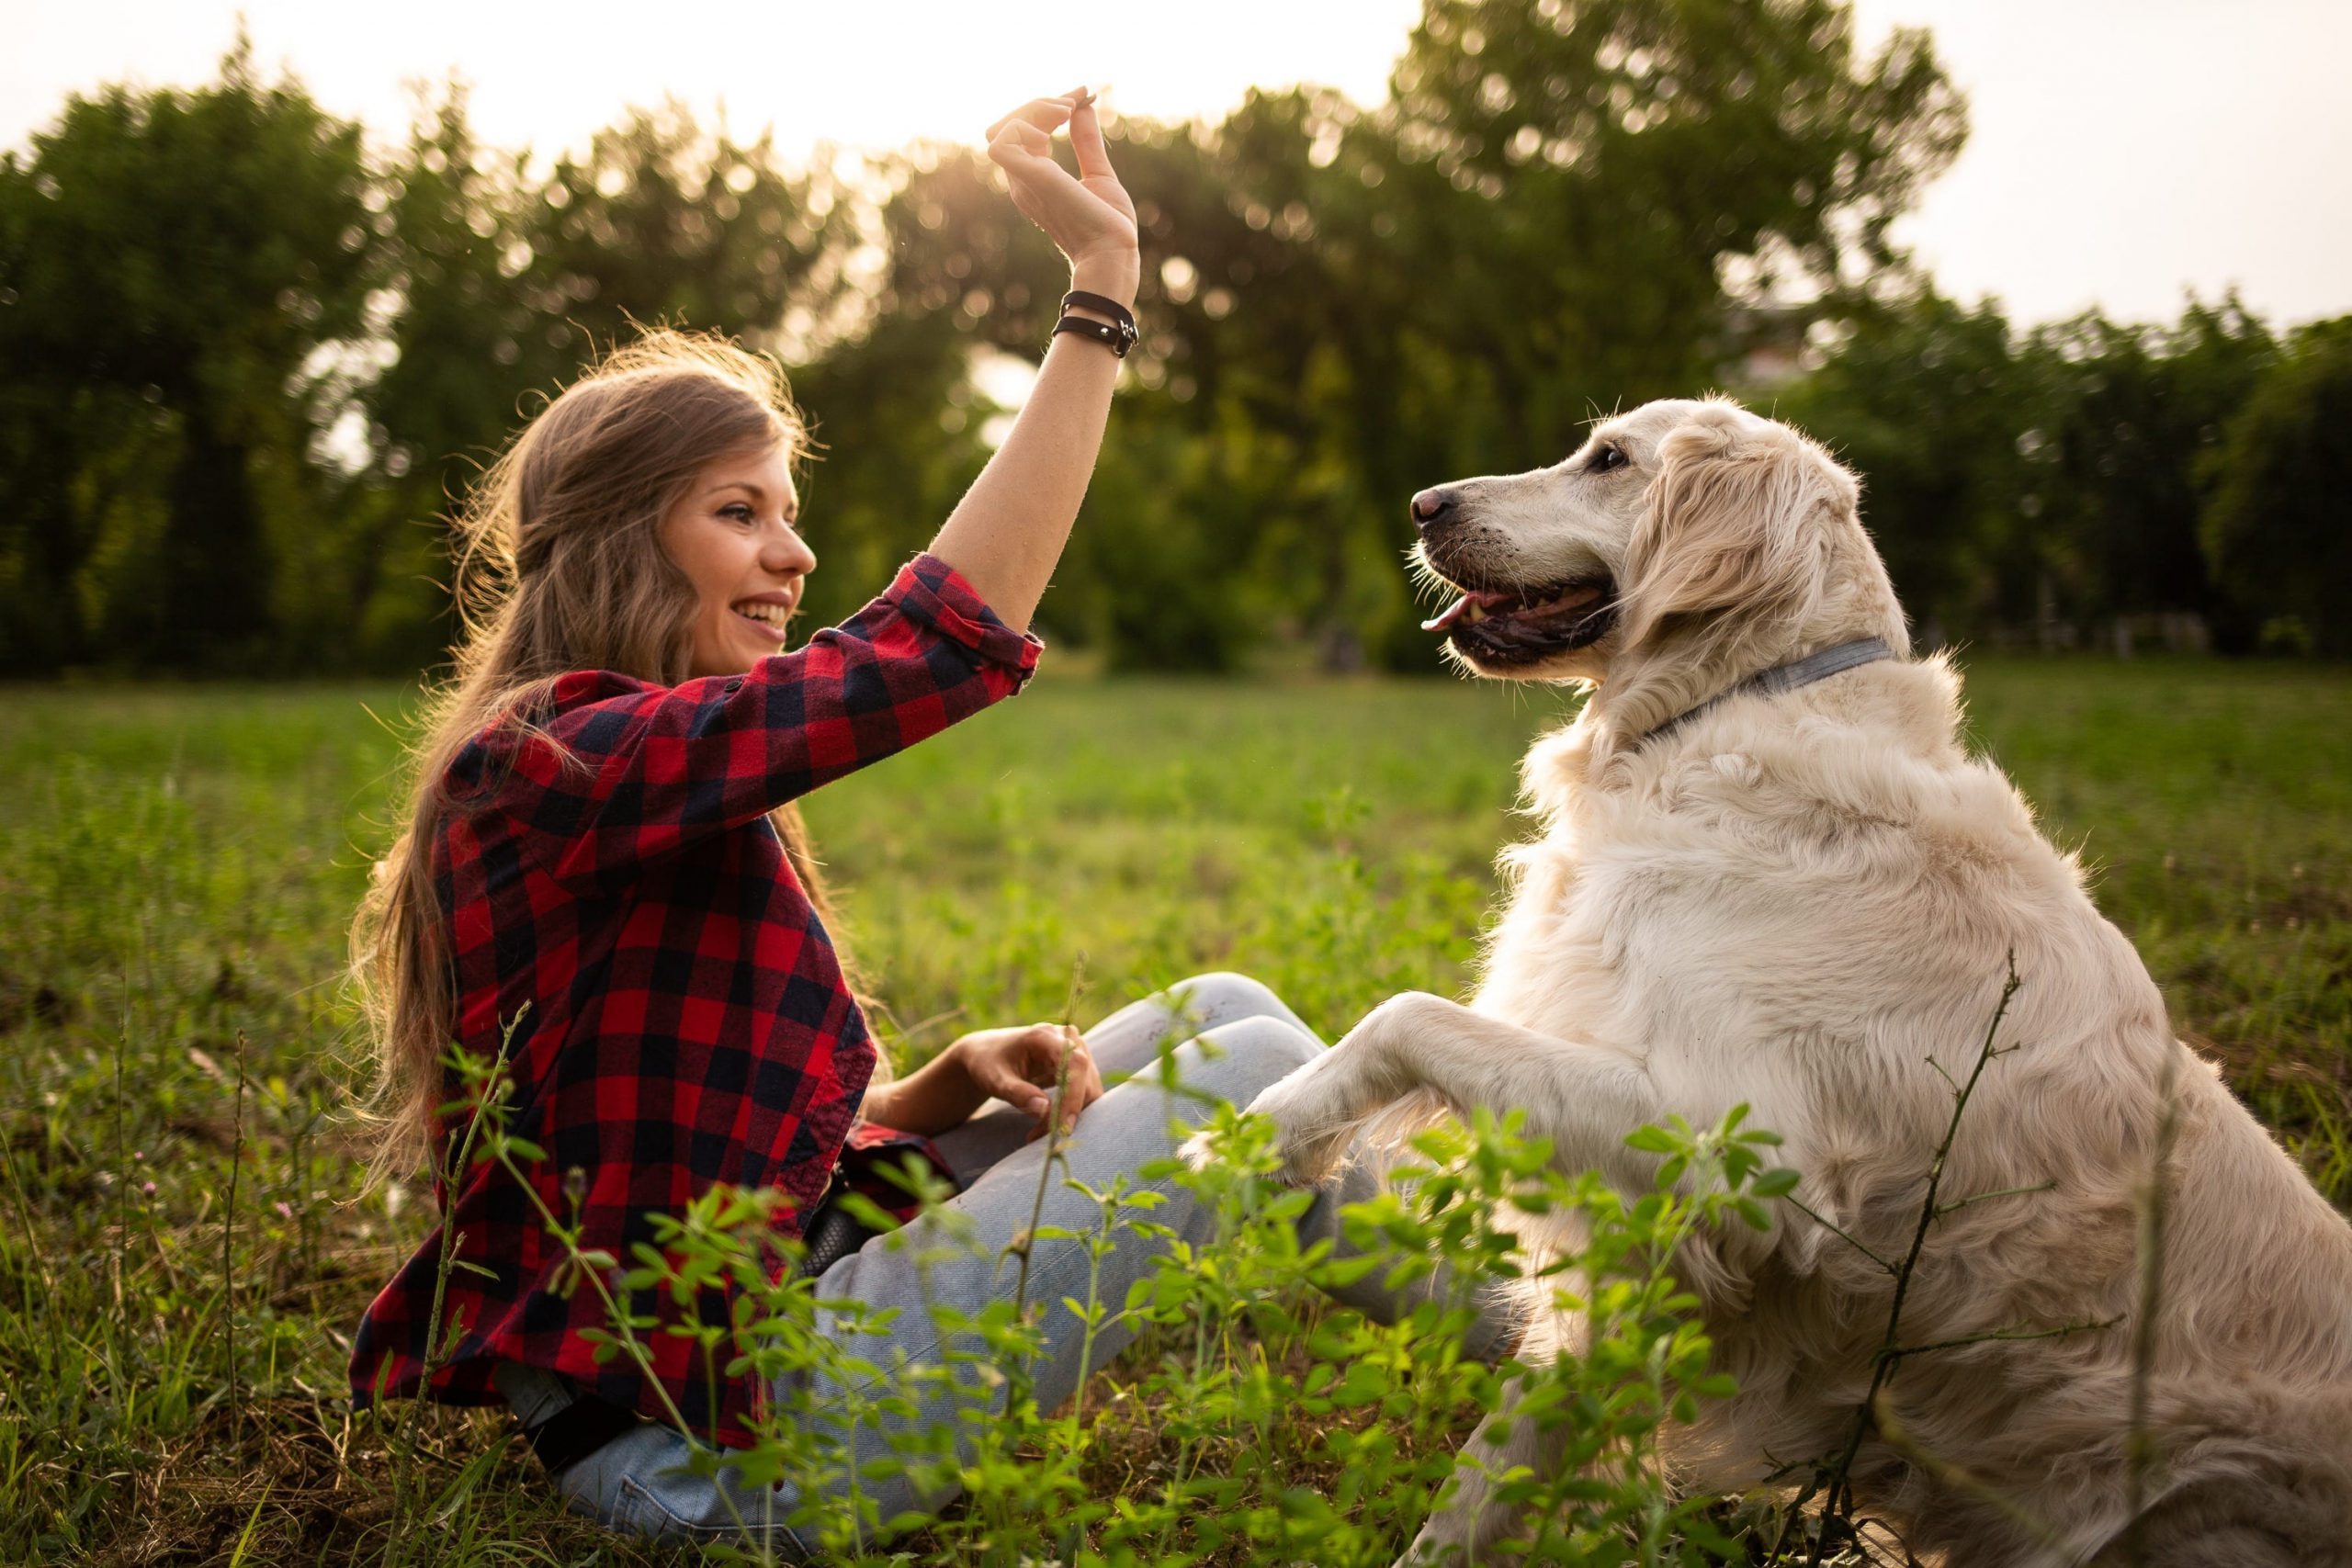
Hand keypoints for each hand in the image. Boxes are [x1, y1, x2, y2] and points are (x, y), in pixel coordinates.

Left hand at [951, 1021, 1105, 1138]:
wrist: (988, 1054)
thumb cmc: (988, 1064)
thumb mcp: (995, 1080)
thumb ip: (1018, 1094)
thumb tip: (1045, 1110)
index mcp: (1045, 1036)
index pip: (1074, 1064)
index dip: (1074, 1096)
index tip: (1063, 1127)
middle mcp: (1067, 1038)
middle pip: (1086, 1080)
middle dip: (1067, 1113)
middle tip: (1038, 1136)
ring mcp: (1076, 1050)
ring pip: (1089, 1090)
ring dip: (1068, 1115)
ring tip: (1038, 1132)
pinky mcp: (1078, 1065)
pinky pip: (1085, 1092)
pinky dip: (1069, 1112)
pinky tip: (1046, 1122)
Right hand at [985, 89, 1140, 302]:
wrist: (1112, 252)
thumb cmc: (1108, 225)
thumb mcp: (1098, 173)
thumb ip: (1086, 142)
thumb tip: (1084, 108)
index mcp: (1034, 178)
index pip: (1023, 132)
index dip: (1050, 105)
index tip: (1084, 95)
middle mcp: (1021, 180)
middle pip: (1006, 126)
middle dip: (1040, 103)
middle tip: (1077, 100)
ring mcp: (1022, 181)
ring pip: (1001, 128)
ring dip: (1033, 109)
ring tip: (1067, 111)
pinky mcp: (1028, 180)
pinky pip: (1001, 141)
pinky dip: (1025, 125)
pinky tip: (1055, 129)